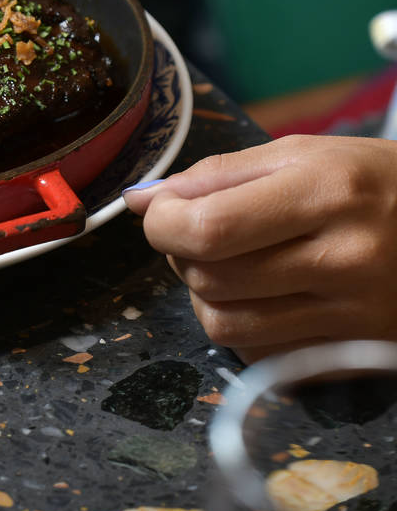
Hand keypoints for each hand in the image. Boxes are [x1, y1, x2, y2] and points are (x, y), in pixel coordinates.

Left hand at [122, 135, 396, 363]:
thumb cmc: (370, 183)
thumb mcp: (299, 156)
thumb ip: (214, 176)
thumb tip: (140, 200)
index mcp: (325, 194)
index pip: (207, 228)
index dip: (164, 224)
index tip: (164, 213)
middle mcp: (343, 259)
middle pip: (208, 279)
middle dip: (181, 255)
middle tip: (202, 234)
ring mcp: (352, 315)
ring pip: (223, 325)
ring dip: (205, 294)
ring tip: (230, 265)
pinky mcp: (352, 352)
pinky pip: (258, 355)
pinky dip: (242, 326)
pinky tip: (263, 297)